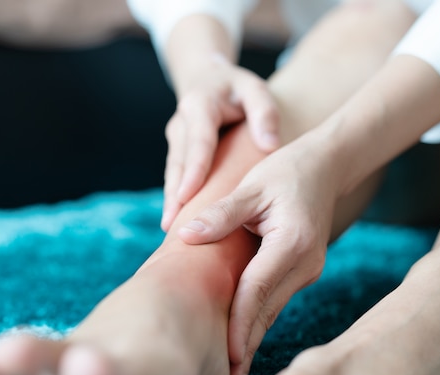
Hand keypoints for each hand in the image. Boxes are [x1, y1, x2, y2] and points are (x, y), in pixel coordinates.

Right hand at [162, 54, 279, 230]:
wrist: (208, 78)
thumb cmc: (237, 88)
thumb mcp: (255, 90)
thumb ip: (264, 113)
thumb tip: (270, 146)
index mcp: (200, 106)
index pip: (198, 142)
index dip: (193, 170)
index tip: (186, 196)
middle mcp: (181, 123)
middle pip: (178, 163)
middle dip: (174, 195)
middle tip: (172, 226)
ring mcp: (176, 139)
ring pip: (172, 173)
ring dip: (171, 201)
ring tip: (169, 231)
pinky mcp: (177, 151)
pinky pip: (176, 177)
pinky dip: (176, 198)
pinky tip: (178, 222)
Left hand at [178, 134, 340, 374]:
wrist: (326, 167)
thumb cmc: (287, 171)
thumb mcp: (253, 186)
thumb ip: (221, 214)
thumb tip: (186, 235)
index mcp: (292, 243)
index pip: (258, 291)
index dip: (241, 325)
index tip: (228, 357)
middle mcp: (305, 263)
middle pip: (268, 310)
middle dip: (248, 345)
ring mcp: (308, 269)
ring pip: (274, 309)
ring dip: (254, 337)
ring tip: (235, 373)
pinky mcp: (304, 270)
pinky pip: (277, 299)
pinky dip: (260, 319)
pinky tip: (246, 339)